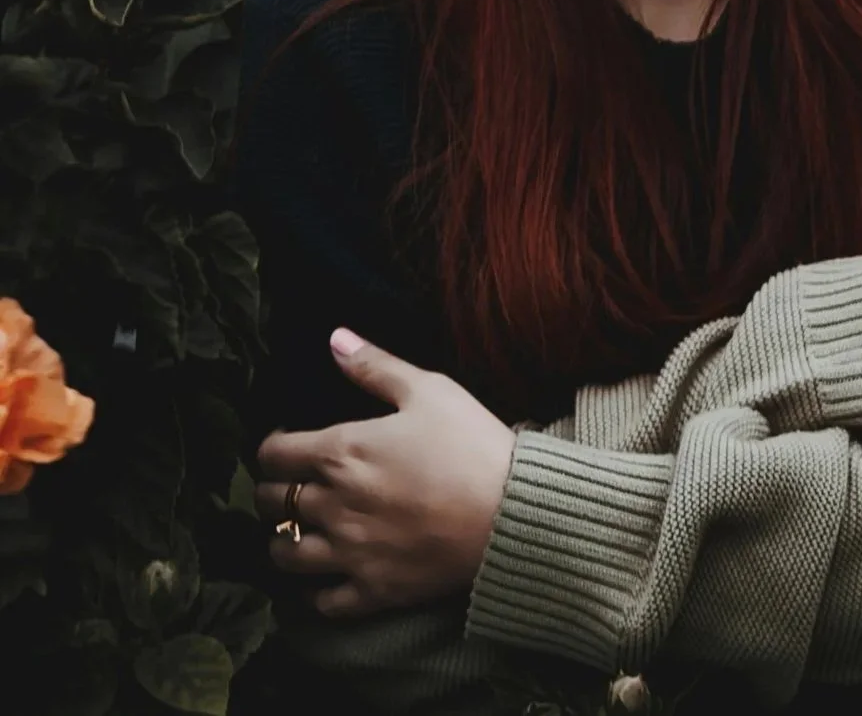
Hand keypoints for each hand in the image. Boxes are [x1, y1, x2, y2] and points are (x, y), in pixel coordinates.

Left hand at [254, 329, 517, 618]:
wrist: (511, 513)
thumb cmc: (471, 444)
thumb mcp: (428, 390)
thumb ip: (374, 366)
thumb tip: (334, 338)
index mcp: (342, 452)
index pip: (272, 454)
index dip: (271, 446)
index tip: (286, 442)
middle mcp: (333, 504)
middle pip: (271, 503)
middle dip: (272, 490)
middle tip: (290, 483)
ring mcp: (350, 553)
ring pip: (284, 555)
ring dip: (282, 541)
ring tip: (296, 532)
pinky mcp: (373, 591)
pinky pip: (321, 602)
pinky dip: (313, 592)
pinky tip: (323, 578)